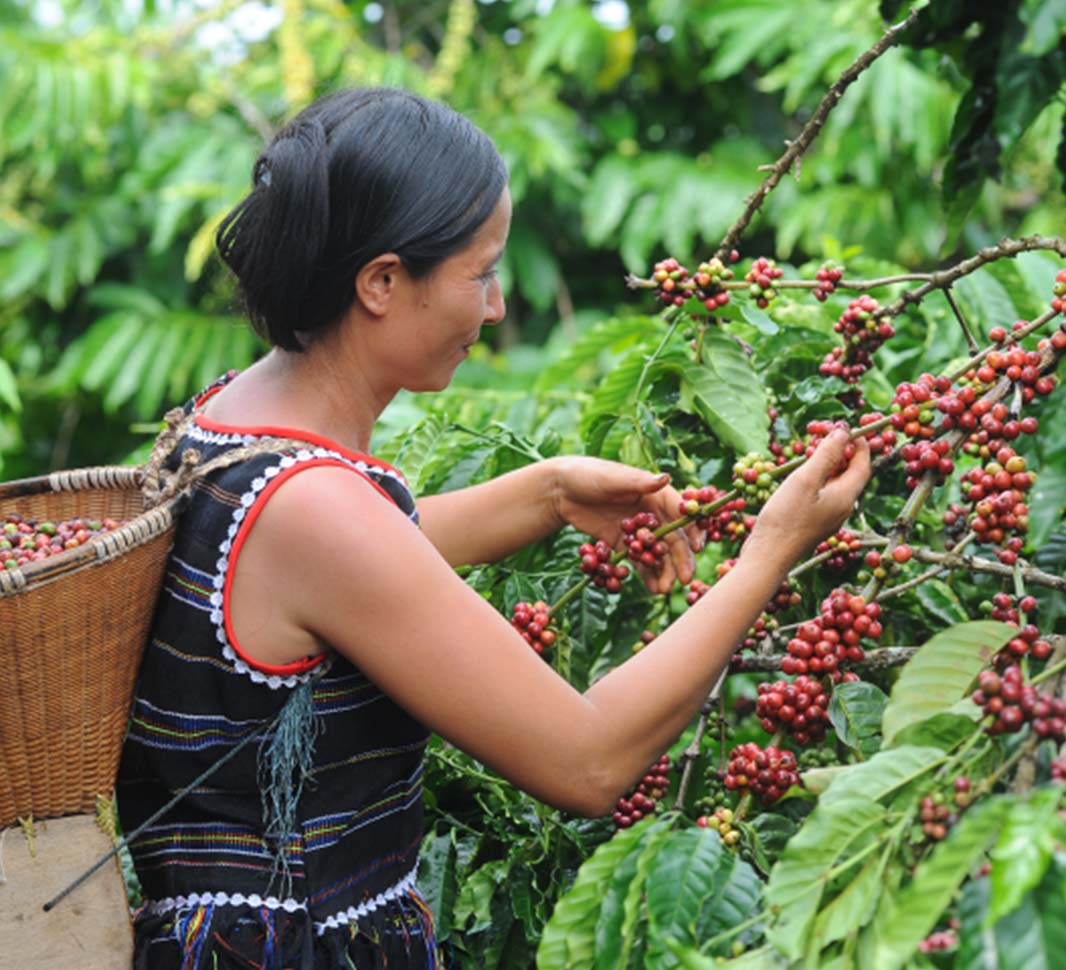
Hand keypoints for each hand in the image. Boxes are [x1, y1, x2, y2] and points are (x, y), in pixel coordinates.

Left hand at [550, 457, 701, 593]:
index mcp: (654, 493)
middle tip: (685, 580)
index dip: (691, 529)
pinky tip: (653, 588)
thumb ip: (638, 482)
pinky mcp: (623, 544)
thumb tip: (665, 478)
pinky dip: (647, 574)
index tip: (697, 547)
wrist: (559, 491)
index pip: (680, 512)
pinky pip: (639, 561)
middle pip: (673, 538)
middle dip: (680, 559)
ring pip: (658, 553)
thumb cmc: (586, 475)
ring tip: (664, 589)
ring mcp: (638, 531)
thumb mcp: (612, 478)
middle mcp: (651, 513)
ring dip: (665, 571)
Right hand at [744, 428, 870, 566]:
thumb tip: (843, 431)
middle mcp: (842, 508)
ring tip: (810, 452)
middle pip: (850, 474)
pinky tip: (800, 478)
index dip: (859, 444)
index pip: (863, 465)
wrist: (768, 556)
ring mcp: (828, 518)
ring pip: (836, 485)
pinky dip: (818, 480)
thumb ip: (826, 454)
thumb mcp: (805, 480)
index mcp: (846, 497)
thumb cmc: (786, 518)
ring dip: (828, 466)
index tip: (847, 427)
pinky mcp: (813, 524)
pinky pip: (823, 496)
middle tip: (824, 436)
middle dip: (842, 452)